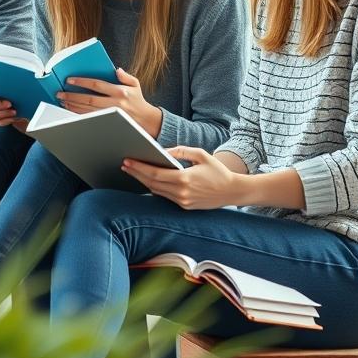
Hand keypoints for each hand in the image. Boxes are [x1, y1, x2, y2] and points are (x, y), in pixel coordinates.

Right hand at [0, 88, 24, 126]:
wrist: (21, 104)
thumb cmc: (14, 92)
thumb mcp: (11, 88)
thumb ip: (7, 86)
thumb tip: (12, 80)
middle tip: (10, 104)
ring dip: (5, 113)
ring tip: (14, 111)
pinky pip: (0, 122)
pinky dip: (7, 120)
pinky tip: (14, 117)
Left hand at [54, 68, 161, 135]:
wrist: (147, 121)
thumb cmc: (138, 101)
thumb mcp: (135, 84)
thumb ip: (125, 76)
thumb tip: (116, 69)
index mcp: (120, 91)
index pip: (97, 85)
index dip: (82, 82)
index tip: (69, 80)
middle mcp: (115, 103)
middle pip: (89, 99)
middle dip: (72, 96)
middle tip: (60, 93)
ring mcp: (111, 115)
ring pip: (88, 110)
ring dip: (73, 106)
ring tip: (63, 102)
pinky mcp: (109, 123)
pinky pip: (91, 119)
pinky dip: (80, 115)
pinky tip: (72, 111)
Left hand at [122, 147, 242, 209]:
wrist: (232, 191)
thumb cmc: (217, 170)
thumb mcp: (201, 154)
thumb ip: (181, 151)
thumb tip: (163, 151)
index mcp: (185, 179)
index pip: (155, 174)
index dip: (139, 168)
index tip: (128, 161)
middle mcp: (182, 193)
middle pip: (152, 183)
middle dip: (136, 174)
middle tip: (125, 165)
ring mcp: (182, 202)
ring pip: (156, 191)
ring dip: (143, 181)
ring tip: (133, 171)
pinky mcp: (184, 207)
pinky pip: (165, 196)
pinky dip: (155, 188)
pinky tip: (148, 180)